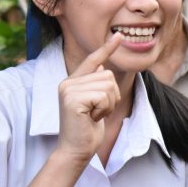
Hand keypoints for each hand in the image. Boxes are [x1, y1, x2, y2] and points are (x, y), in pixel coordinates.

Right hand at [56, 33, 122, 164]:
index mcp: (72, 82)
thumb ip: (95, 86)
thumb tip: (102, 67)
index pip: (93, 60)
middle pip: (108, 75)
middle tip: (96, 112)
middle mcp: (68, 82)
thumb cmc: (86, 130)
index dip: (107, 48)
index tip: (120, 36)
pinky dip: (104, 109)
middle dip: (111, 97)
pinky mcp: (73, 99)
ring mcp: (68, 90)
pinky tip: (92, 118)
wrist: (75, 150)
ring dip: (108, 104)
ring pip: (107, 85)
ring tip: (93, 115)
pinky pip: (103, 96)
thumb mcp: (94, 104)